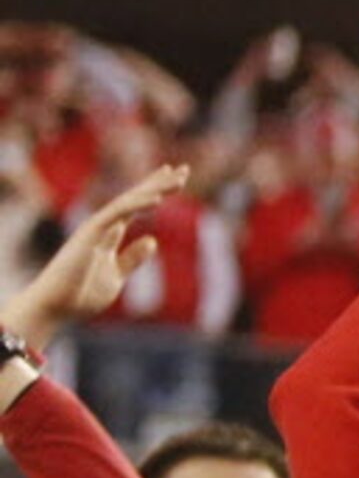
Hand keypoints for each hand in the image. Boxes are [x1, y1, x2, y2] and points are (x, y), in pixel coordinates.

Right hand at [0, 164, 183, 347]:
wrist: (56, 307)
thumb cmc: (80, 294)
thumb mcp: (116, 275)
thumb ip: (132, 258)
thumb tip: (153, 240)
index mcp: (111, 234)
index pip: (136, 206)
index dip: (155, 190)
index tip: (176, 177)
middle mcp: (103, 226)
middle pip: (135, 199)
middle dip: (159, 183)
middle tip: (184, 170)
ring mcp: (96, 229)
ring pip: (128, 202)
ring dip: (153, 189)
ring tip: (177, 179)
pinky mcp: (89, 235)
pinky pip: (115, 215)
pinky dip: (136, 205)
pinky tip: (157, 198)